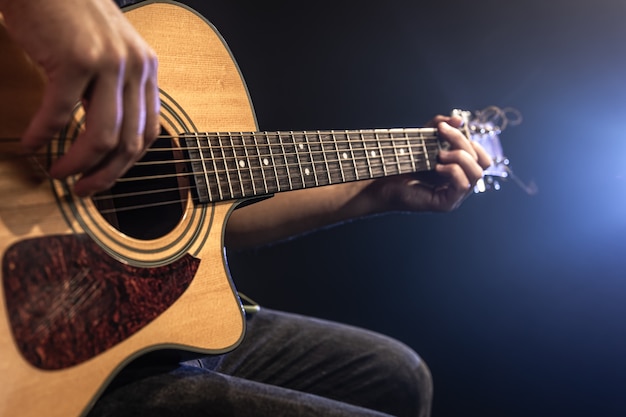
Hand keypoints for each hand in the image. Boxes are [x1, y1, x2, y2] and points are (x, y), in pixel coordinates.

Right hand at [0, 0, 159, 196]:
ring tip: (58, 174)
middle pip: (130, 141)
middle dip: (106, 175)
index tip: (107, 179)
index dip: (128, 163)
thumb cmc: (69, 14)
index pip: (149, 131)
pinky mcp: (76, 60)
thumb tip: (108, 137)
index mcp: (146, 69)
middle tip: (82, 190)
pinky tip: (31, 145)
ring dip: (78, 164)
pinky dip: (44, 136)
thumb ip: (115, 87)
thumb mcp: (109, 51)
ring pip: (101, 136)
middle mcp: (136, 68)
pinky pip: (61, 114)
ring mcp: (109, 63)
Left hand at [363, 115, 492, 212]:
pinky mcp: (446, 203)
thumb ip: (439, 127)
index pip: (483, 157)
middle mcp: (461, 183)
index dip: (472, 141)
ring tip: (439, 154)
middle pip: (482, 161)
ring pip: (477, 173)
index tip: (449, 129)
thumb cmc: (400, 163)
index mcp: (460, 170)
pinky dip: (453, 171)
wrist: (380, 181)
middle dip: (462, 142)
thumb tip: (458, 120)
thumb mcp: (423, 140)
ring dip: (460, 157)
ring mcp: (455, 195)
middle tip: (441, 133)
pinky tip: (437, 166)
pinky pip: (463, 185)